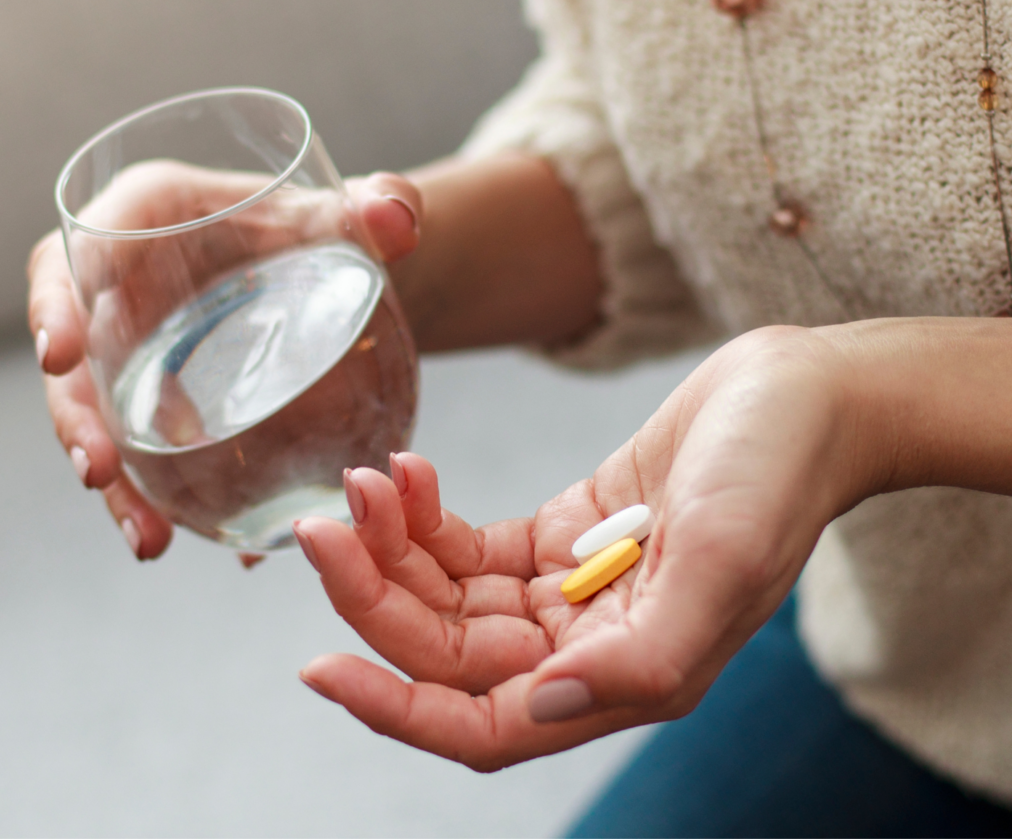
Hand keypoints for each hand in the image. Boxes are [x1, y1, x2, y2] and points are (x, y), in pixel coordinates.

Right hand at [28, 162, 422, 558]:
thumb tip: (396, 222)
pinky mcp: (168, 399)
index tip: (62, 354)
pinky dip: (171, 501)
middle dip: (76, 414)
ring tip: (148, 539)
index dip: (59, 300)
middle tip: (98, 470)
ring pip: (106, 418)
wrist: (335, 275)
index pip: (86, 248)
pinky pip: (153, 452)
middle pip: (78, 352)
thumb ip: (384, 207)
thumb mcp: (357, 215)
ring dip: (120, 483)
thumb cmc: (326, 228)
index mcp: (155, 219)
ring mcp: (144, 350)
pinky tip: (204, 543)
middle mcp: (130, 288)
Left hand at [296, 326, 878, 769]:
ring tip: (366, 479)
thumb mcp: (723, 562)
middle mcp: (589, 645)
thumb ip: (642, 654)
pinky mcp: (562, 534)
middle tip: (325, 522)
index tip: (320, 666)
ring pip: (446, 596)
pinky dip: (428, 516)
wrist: (801, 397)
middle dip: (375, 592)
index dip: (396, 709)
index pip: (482, 724)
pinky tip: (408, 473)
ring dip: (393, 545)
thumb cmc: (779, 474)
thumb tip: (539, 705)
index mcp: (627, 674)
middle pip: (446, 650)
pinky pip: (470, 545)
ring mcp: (570, 590)